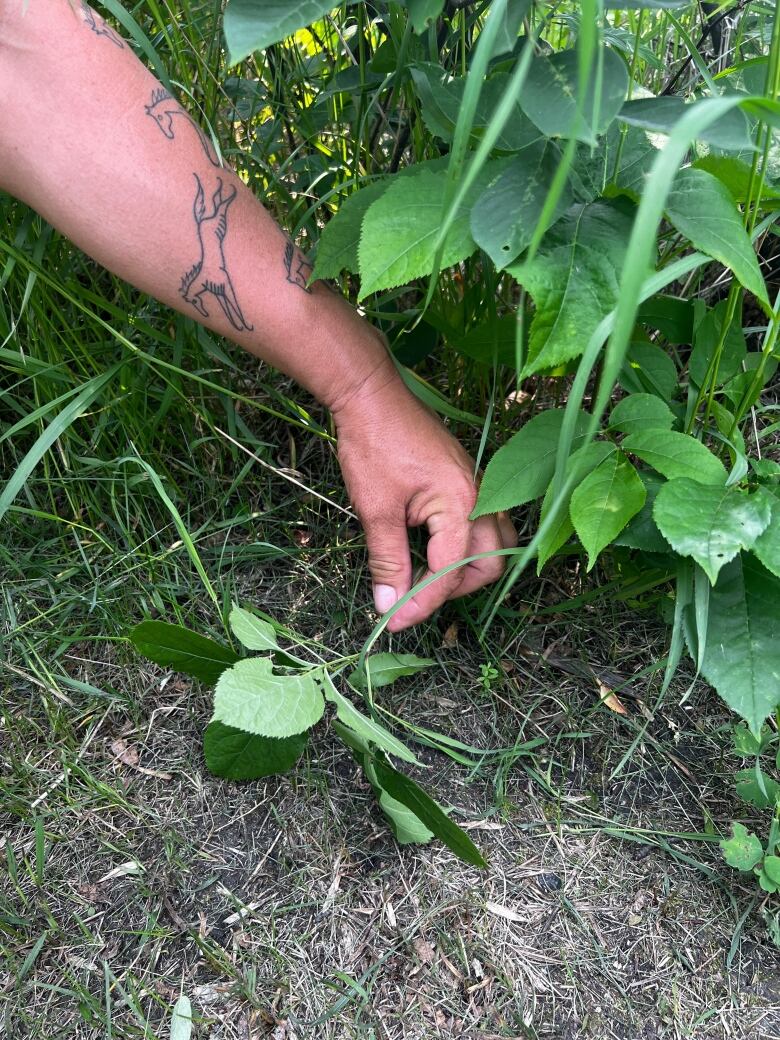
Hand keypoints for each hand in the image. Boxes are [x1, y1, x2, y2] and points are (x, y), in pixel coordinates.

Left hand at [333, 359, 516, 631]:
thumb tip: (388, 606)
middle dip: (452, 589)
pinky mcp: (466, 480)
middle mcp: (481, 497)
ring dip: (461, 569)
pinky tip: (426, 548)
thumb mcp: (376, 509)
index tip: (394, 621)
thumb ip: (388, 561)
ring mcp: (478, 487)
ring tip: (421, 575)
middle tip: (410, 595)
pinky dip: (458, 546)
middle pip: (487, 565)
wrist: (371, 393)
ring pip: (489, 546)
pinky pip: (478, 524)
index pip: (450, 572)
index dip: (422, 603)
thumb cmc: (373, 444)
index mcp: (463, 504)